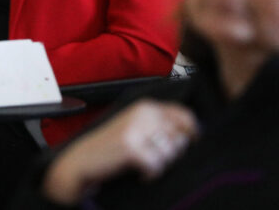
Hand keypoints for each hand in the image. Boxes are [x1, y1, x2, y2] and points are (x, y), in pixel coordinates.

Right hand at [41, 99, 197, 202]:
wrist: (83, 159)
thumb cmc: (111, 146)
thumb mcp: (136, 126)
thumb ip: (161, 124)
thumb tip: (195, 132)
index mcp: (145, 106)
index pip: (184, 115)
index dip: (191, 131)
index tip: (188, 142)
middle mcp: (142, 114)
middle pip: (180, 138)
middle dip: (171, 152)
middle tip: (153, 155)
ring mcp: (135, 130)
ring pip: (169, 154)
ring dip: (159, 163)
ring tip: (143, 162)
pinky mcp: (131, 148)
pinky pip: (156, 166)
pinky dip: (149, 173)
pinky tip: (139, 171)